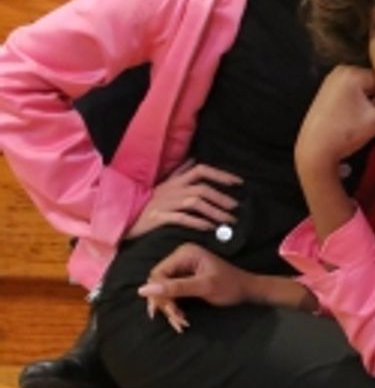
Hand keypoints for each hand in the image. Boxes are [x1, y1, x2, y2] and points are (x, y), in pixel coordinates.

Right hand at [126, 160, 241, 239]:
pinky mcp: (158, 218)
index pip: (201, 170)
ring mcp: (165, 203)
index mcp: (176, 181)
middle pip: (202, 188)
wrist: (123, 218)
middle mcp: (173, 190)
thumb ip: (180, 173)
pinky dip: (198, 222)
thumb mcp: (164, 185)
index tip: (238, 182)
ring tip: (228, 221)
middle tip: (236, 208)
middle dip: (222, 198)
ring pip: (195, 202)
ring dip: (215, 211)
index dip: (220, 174)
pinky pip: (182, 218)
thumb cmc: (147, 203)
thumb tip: (194, 159)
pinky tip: (209, 228)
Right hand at [137, 243, 251, 332]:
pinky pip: (171, 293)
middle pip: (158, 283)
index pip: (157, 274)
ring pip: (163, 290)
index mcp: (184, 253)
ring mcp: (182, 267)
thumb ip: (175, 288)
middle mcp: (180, 257)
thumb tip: (143, 290)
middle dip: (165, 304)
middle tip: (178, 321)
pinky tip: (182, 319)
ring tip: (181, 323)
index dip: (158, 294)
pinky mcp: (185, 278)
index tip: (170, 312)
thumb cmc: (230, 286)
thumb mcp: (204, 287)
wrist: (247, 291)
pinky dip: (175, 307)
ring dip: (170, 308)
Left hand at [295, 64, 374, 175]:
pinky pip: (354, 95)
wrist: (314, 151)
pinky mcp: (328, 94)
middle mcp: (341, 71)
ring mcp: (333, 82)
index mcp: (352, 72)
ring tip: (373, 121)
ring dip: (373, 105)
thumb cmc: (344, 133)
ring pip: (366, 91)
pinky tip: (360, 120)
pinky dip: (361, 106)